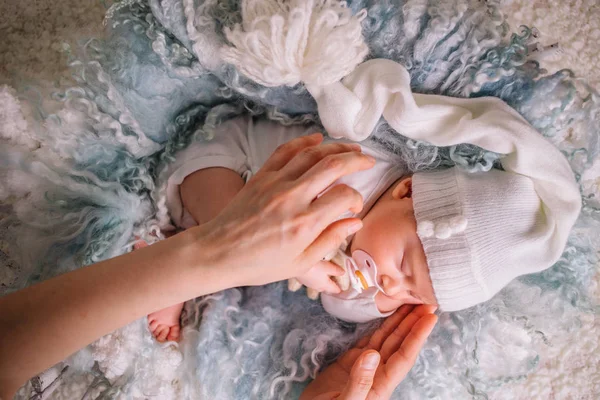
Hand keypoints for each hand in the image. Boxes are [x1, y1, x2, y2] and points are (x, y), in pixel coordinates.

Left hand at [191, 133, 374, 286]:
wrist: (218, 252)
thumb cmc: (259, 264)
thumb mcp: (300, 264)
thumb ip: (330, 240)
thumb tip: (355, 222)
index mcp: (306, 223)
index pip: (344, 196)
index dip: (356, 199)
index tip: (354, 207)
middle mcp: (293, 197)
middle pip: (333, 166)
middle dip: (357, 160)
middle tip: (369, 161)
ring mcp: (276, 182)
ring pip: (312, 153)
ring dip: (336, 147)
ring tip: (352, 148)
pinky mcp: (262, 175)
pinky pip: (286, 151)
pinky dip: (304, 142)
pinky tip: (317, 139)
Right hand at [297, 261, 344, 293]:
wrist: (297, 265)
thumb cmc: (315, 267)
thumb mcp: (328, 267)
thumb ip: (336, 271)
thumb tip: (343, 273)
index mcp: (325, 285)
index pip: (335, 290)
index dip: (340, 288)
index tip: (343, 288)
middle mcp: (318, 287)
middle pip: (326, 289)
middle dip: (330, 287)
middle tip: (335, 283)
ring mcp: (309, 284)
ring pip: (318, 286)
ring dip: (322, 284)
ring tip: (324, 279)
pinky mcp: (303, 280)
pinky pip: (311, 282)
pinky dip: (315, 280)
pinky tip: (314, 275)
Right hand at [300, 305, 437, 399]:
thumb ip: (359, 382)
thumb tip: (372, 355)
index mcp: (381, 385)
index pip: (404, 356)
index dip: (418, 336)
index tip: (430, 318)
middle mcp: (377, 373)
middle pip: (399, 344)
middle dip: (413, 323)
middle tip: (427, 303)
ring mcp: (363, 366)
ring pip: (386, 340)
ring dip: (399, 322)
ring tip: (411, 305)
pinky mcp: (349, 362)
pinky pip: (368, 340)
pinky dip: (378, 327)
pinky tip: (387, 317)